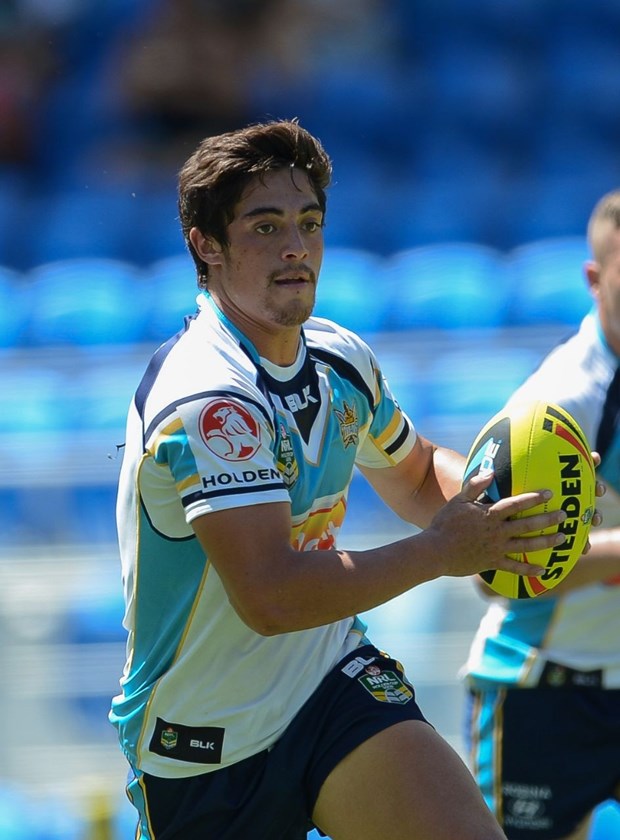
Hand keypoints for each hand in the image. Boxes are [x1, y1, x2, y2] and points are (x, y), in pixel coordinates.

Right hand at [423, 471, 566, 578]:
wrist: (435, 551)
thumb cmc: (444, 523)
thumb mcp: (457, 501)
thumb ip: (474, 486)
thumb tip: (490, 472)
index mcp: (490, 515)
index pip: (516, 504)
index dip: (534, 498)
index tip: (549, 493)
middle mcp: (497, 532)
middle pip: (528, 525)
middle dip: (548, 519)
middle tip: (564, 515)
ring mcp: (497, 549)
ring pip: (527, 546)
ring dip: (546, 542)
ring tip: (562, 538)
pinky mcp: (492, 563)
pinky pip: (515, 567)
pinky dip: (529, 569)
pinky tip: (544, 570)